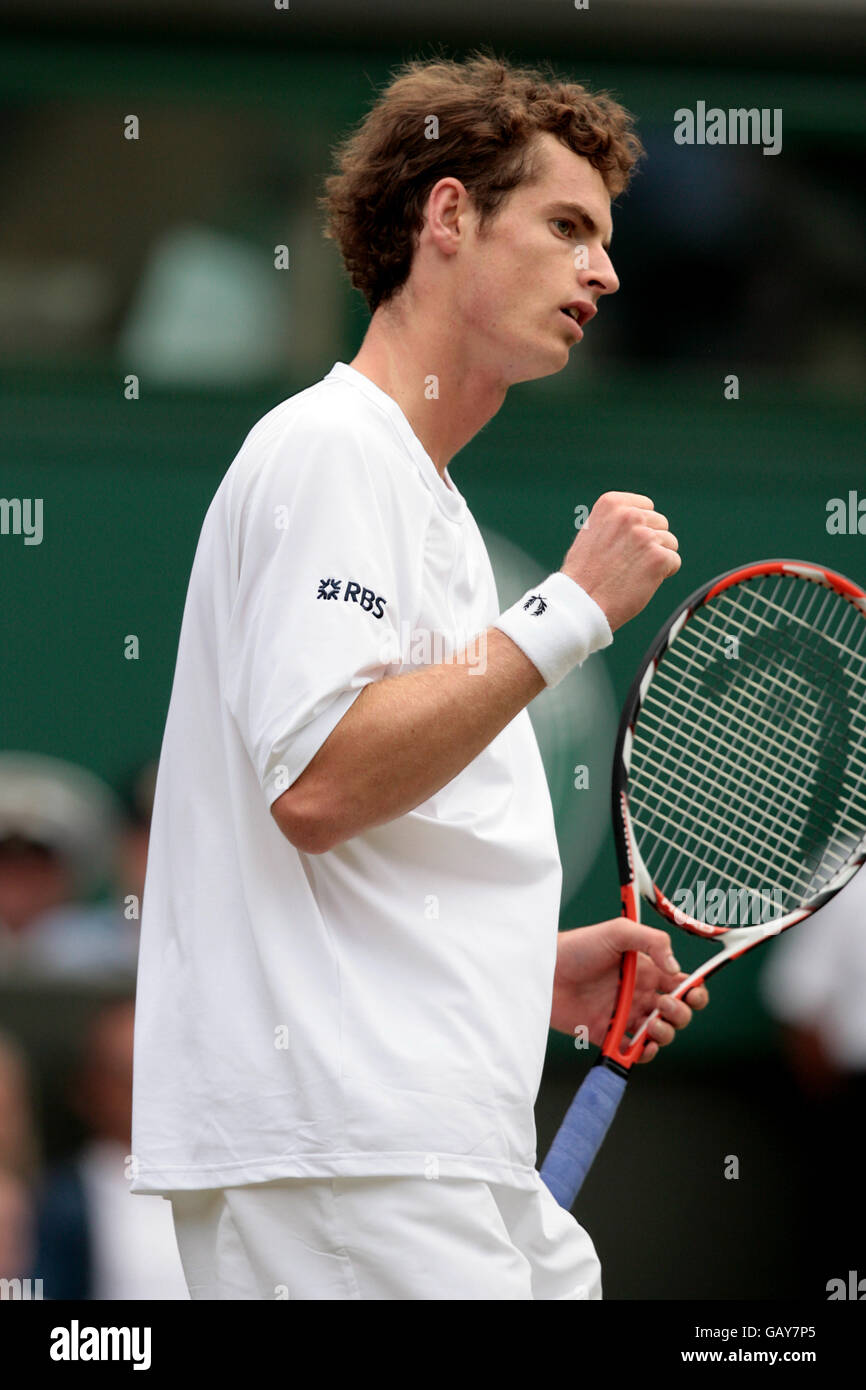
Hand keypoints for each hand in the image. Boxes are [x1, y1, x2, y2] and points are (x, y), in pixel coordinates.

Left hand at [550, 919, 708, 1062]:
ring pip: (660, 1034)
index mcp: (645, 970)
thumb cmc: (577, 946)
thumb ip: (652, 941)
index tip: (692, 993)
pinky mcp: (606, 1034)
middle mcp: (638, 994)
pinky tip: (640, 1046)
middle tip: (663, 1006)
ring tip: (651, 1025)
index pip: (681, 984)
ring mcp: (623, 1015)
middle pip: (677, 1012)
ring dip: (666, 1034)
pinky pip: (633, 1051)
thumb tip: (675, 968)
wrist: (544, 971)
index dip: (694, 992)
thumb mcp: (618, 932)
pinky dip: (643, 1054)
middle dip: (680, 1013)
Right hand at [561, 492, 679, 630]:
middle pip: (660, 523)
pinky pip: (674, 561)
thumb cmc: (584, 573)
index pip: (646, 507)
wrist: (582, 602)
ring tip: (633, 572)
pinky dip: (663, 574)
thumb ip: (616, 520)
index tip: (623, 545)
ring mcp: (645, 536)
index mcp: (611, 503)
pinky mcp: (658, 557)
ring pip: (670, 542)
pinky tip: (642, 581)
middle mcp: (629, 515)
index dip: (640, 528)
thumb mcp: (592, 531)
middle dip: (650, 542)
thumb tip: (640, 517)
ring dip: (657, 558)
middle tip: (627, 562)